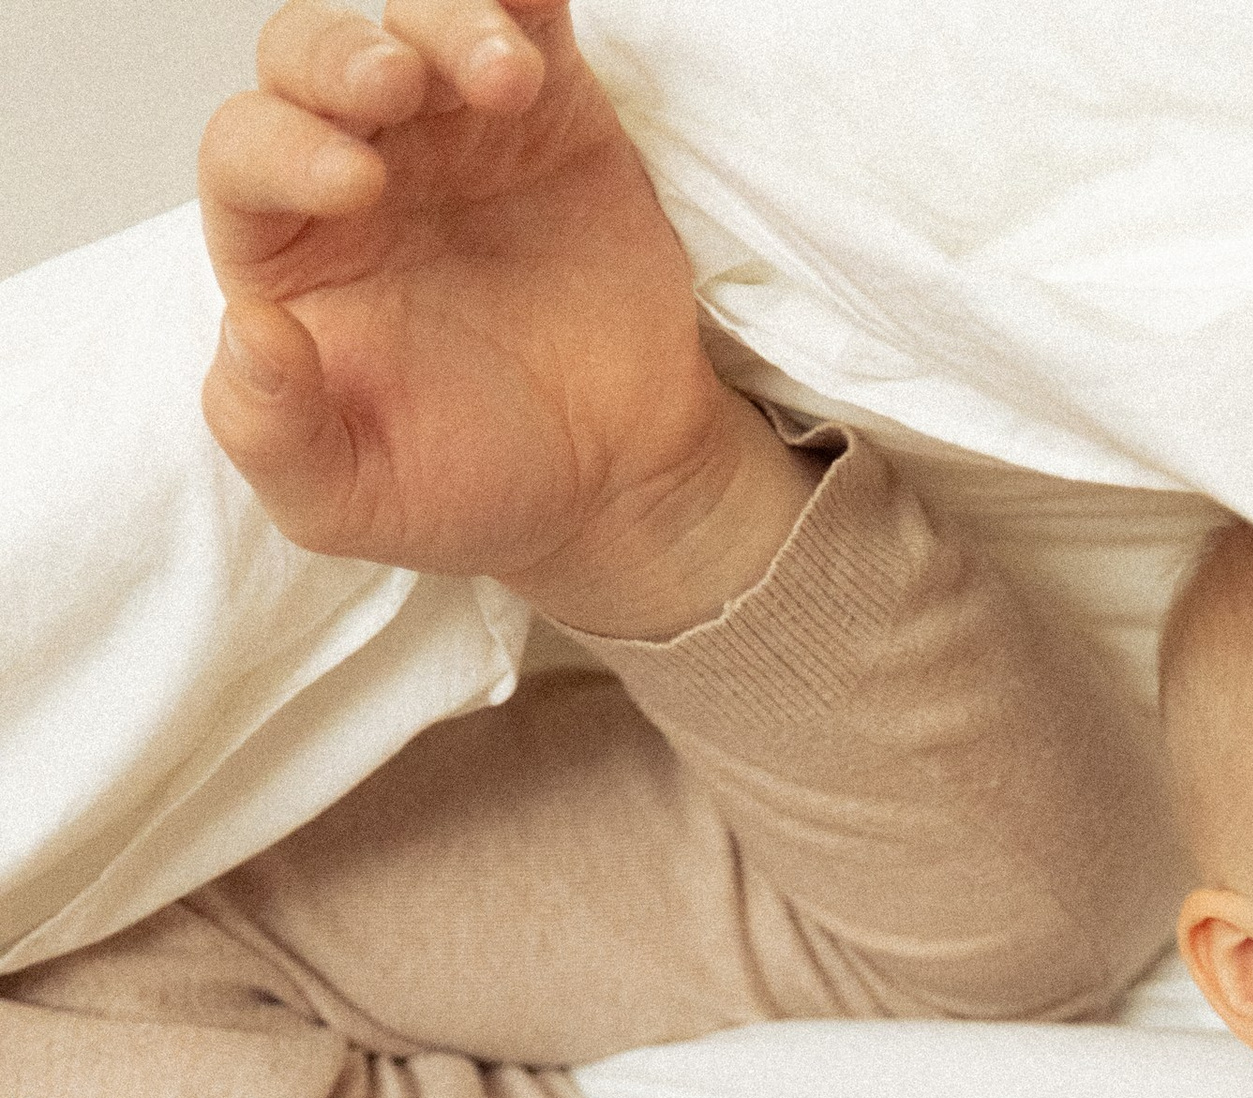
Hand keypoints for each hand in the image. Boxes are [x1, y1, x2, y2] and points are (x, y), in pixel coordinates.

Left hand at [199, 2, 807, 632]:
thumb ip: (270, 432)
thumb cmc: (468, 485)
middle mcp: (356, 164)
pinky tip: (535, 31)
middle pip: (309, 57)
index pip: (245, 155)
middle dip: (341, 57)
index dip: (285, 149)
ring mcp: (450, 128)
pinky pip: (523, 19)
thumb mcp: (348, 499)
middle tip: (395, 86)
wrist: (614, 484)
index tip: (358, 189)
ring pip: (415, 22)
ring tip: (505, 79)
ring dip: (449, 25)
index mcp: (288, 246)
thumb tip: (244, 331)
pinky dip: (523, 2)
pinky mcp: (546, 107)